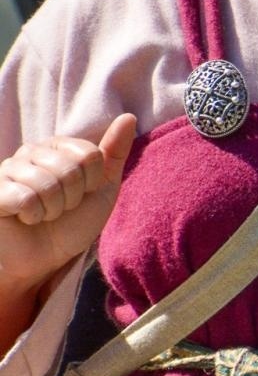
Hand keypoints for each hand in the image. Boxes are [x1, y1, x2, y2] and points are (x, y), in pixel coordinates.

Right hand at [0, 115, 137, 290]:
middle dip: (73, 198)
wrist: (44, 259)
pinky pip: (25, 198)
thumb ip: (114, 152)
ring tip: (44, 214)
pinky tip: (25, 218)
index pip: (90, 155)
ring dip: (54, 209)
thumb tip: (128, 116)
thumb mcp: (103, 188)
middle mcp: (31, 151)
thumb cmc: (73, 222)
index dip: (92, 182)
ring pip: (48, 183)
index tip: (82, 194)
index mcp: (59, 146)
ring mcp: (8, 170)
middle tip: (61, 208)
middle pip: (70, 169)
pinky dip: (34, 215)